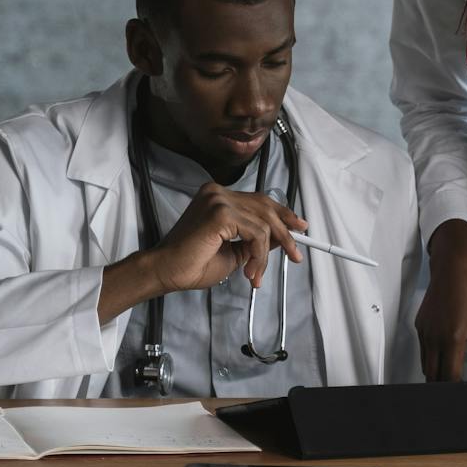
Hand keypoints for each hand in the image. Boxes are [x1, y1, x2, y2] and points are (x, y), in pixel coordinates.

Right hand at [149, 182, 306, 294]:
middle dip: (285, 233)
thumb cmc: (192, 264)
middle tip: (295, 254)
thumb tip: (281, 237)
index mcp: (218, 197)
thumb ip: (255, 240)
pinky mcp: (221, 213)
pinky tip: (249, 270)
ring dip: (265, 254)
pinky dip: (258, 255)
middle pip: (265, 207)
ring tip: (255, 274)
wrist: (167, 271)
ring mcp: (219, 200)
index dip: (282, 214)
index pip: (258, 200)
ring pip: (263, 224)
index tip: (299, 227)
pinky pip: (256, 234)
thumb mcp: (234, 251)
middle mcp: (218, 192)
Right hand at [415, 219, 466, 380]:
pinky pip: (422, 350)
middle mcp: (434, 337)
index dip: (456, 388)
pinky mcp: (419, 325)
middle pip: (433, 375)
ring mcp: (424, 331)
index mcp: (452, 337)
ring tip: (448, 375)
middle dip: (443, 384)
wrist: (451, 267)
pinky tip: (441, 354)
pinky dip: (430, 358)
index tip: (462, 390)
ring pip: (425, 364)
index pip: (450, 375)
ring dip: (435, 372)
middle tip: (455, 386)